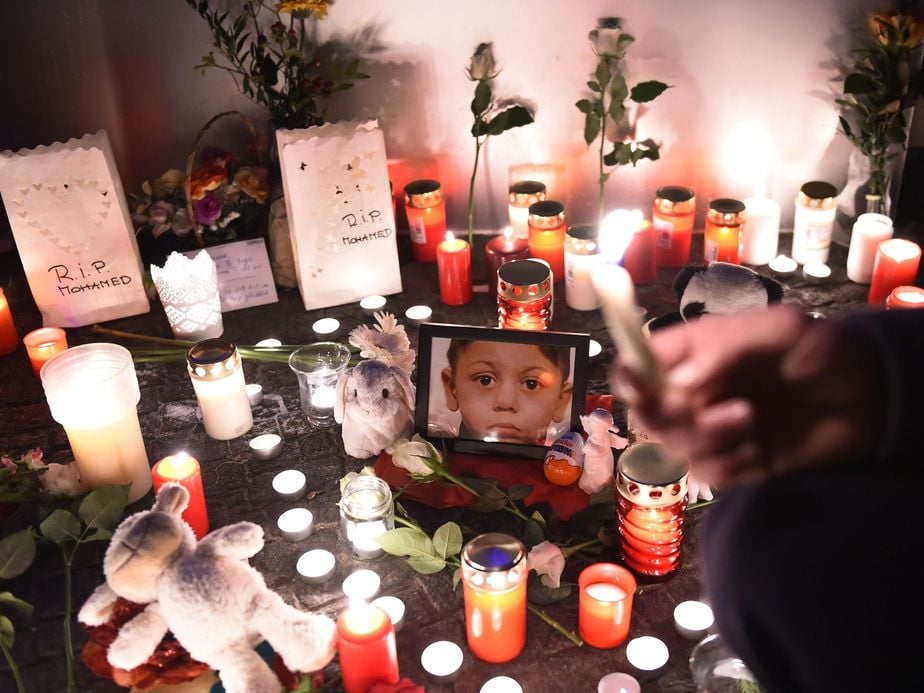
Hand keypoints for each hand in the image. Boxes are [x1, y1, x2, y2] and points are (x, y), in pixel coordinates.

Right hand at [613, 306, 884, 486]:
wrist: (871, 397)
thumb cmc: (825, 350)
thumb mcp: (780, 329)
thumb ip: (727, 347)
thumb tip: (682, 381)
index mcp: (696, 352)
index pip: (640, 363)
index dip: (628, 375)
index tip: (638, 385)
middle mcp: (695, 392)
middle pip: (646, 412)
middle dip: (666, 415)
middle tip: (704, 408)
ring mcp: (713, 429)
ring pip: (673, 445)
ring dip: (703, 437)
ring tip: (748, 420)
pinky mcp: (735, 463)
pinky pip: (707, 473)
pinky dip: (725, 465)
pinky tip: (755, 451)